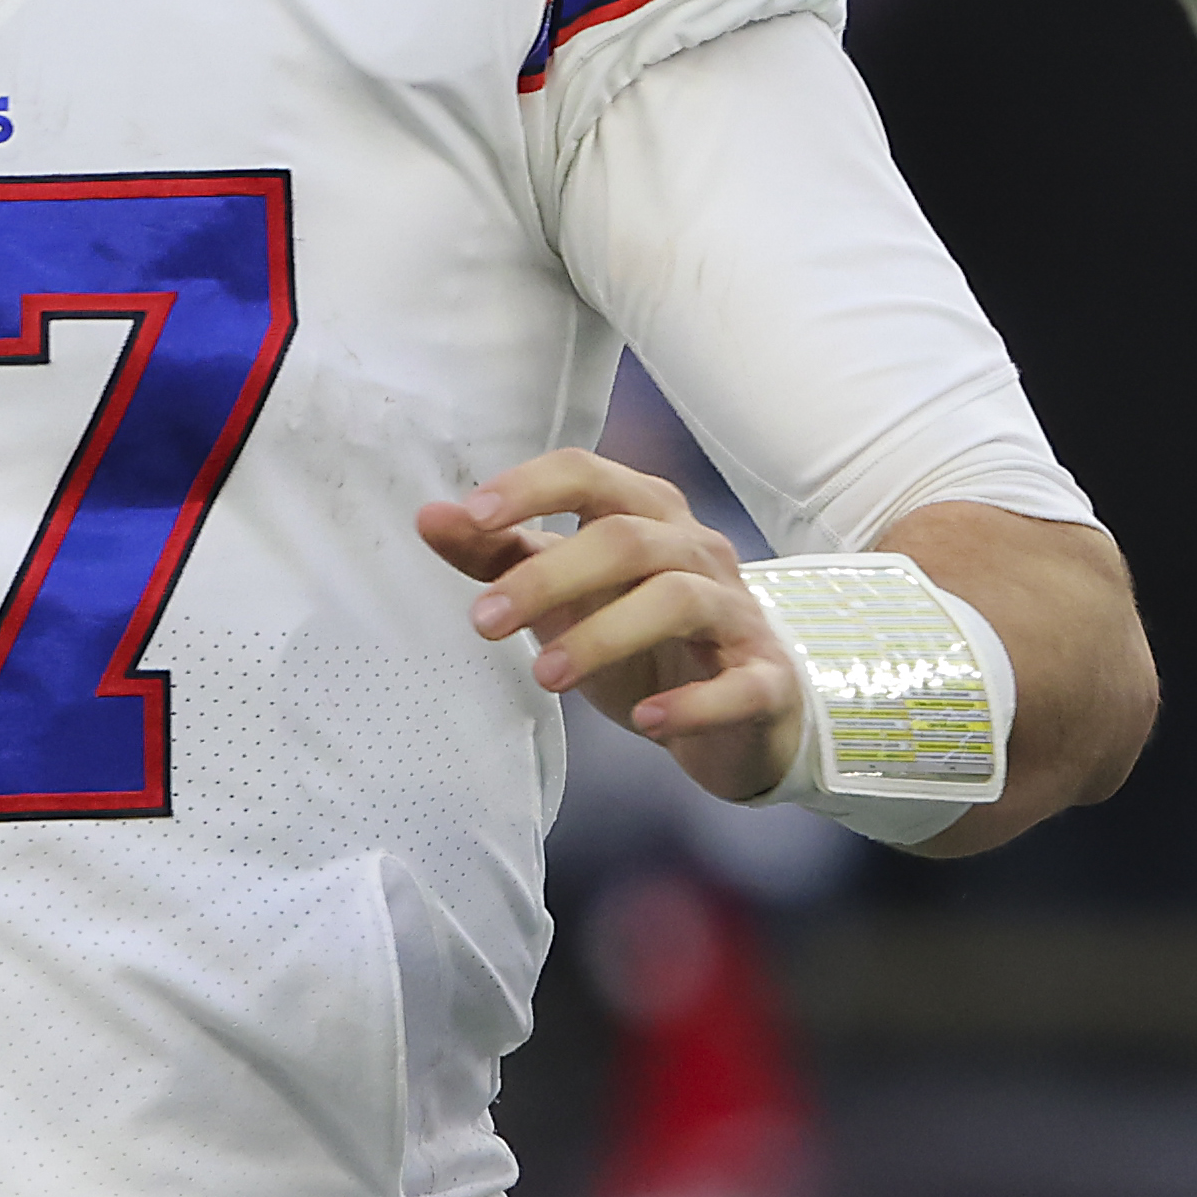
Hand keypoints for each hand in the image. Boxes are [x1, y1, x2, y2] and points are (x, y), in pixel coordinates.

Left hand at [419, 450, 798, 804]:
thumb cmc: (644, 643)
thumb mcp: (566, 596)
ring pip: (677, 599)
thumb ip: (501, 556)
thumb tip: (430, 517)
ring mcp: (737, 614)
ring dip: (603, 636)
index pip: (588, 474)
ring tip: (544, 676)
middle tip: (483, 622)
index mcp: (647, 515)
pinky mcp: (766, 680)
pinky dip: (693, 704)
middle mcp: (697, 551)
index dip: (531, 489)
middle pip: (626, 539)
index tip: (473, 517)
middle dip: (549, 577)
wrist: (739, 715)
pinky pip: (739, 684)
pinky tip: (647, 722)